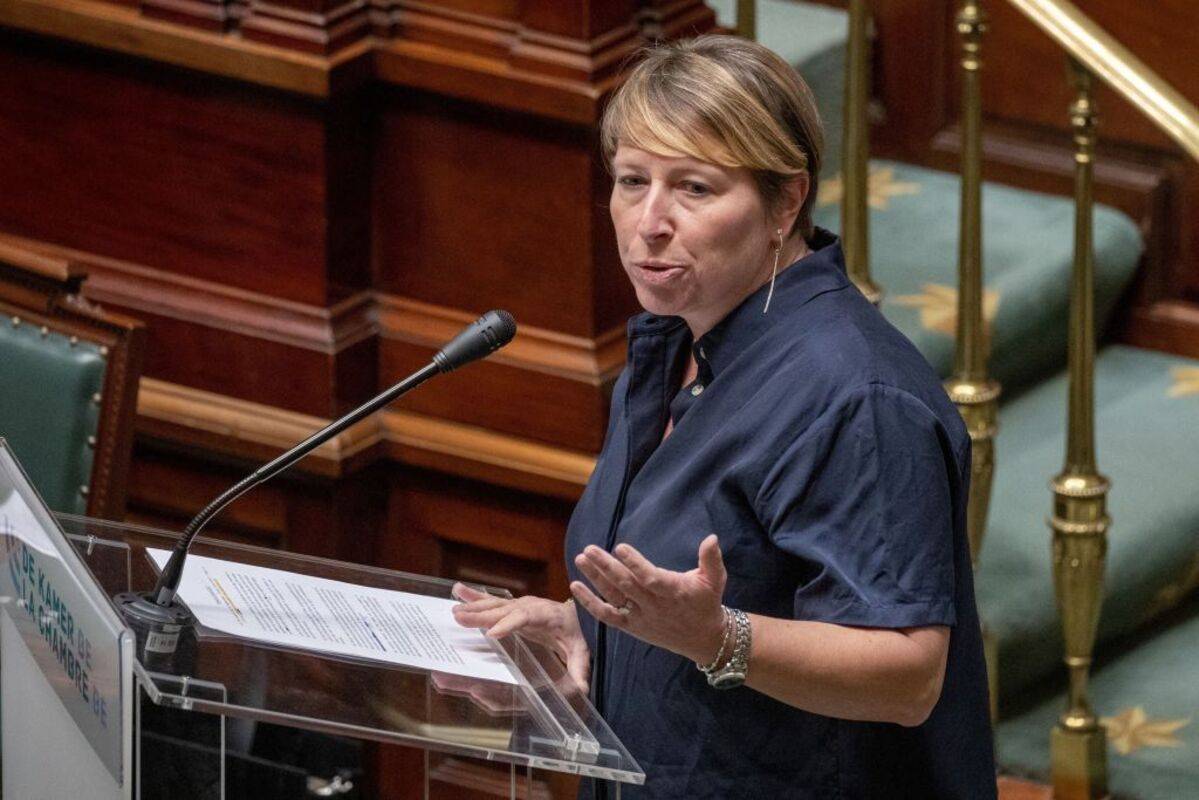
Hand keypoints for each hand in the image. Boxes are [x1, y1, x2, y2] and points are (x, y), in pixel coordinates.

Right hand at [450, 583, 590, 693]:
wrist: (576, 614)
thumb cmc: (576, 633)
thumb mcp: (581, 651)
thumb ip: (579, 669)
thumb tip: (582, 688)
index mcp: (548, 615)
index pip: (527, 617)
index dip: (509, 625)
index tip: (492, 634)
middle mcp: (531, 606)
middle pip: (504, 611)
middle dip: (482, 616)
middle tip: (460, 619)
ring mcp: (520, 604)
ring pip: (494, 605)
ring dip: (473, 608)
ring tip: (455, 612)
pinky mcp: (512, 606)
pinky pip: (491, 601)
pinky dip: (474, 596)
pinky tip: (457, 591)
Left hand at [571, 535, 726, 665]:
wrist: (703, 639)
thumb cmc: (707, 603)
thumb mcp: (715, 580)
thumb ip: (711, 559)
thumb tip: (711, 538)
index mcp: (674, 592)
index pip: (651, 578)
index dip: (635, 564)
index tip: (620, 547)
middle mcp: (654, 606)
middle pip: (626, 586)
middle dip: (606, 567)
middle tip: (589, 549)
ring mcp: (641, 617)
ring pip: (614, 598)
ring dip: (595, 579)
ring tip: (581, 559)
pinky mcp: (632, 626)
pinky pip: (608, 616)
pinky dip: (590, 603)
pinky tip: (575, 586)